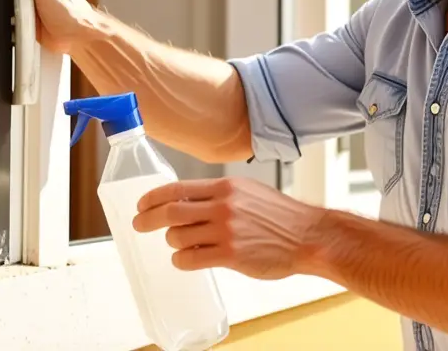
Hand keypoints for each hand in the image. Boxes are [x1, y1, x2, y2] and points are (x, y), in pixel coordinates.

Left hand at [133, 177, 325, 280]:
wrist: (307, 236)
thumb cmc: (280, 215)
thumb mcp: (248, 192)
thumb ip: (220, 195)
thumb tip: (188, 201)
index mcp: (226, 187)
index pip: (177, 189)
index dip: (153, 197)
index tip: (142, 205)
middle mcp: (223, 206)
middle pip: (170, 212)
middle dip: (148, 219)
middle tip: (140, 225)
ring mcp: (226, 231)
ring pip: (178, 237)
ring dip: (173, 242)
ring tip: (180, 244)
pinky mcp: (230, 255)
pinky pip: (191, 259)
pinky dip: (182, 260)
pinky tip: (187, 259)